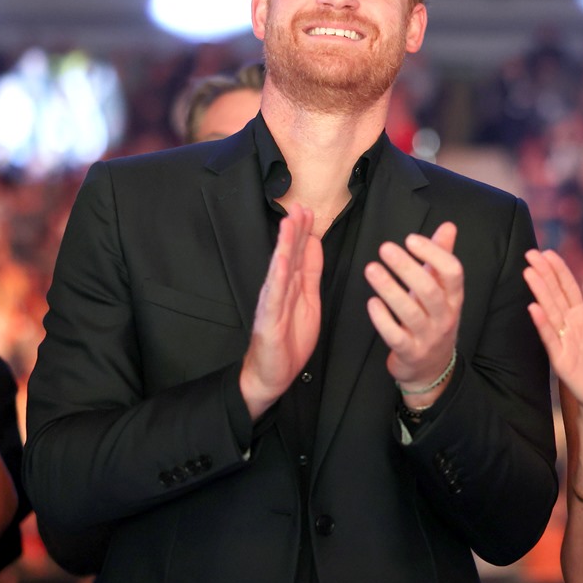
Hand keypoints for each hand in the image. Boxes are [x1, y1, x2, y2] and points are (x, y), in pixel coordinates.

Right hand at [240, 205, 322, 419]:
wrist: (272, 374)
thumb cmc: (289, 340)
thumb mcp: (309, 301)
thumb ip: (311, 274)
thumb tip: (314, 245)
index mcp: (292, 286)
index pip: (298, 254)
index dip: (304, 233)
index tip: (309, 211)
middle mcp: (279, 290)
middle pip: (288, 255)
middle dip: (294, 231)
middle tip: (300, 207)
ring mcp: (272, 303)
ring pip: (279, 269)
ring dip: (284, 246)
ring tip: (288, 224)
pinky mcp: (268, 320)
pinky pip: (274, 296)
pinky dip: (277, 277)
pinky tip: (280, 260)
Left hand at [365, 222, 462, 398]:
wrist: (431, 368)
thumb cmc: (433, 320)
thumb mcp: (442, 291)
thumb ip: (442, 257)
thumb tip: (448, 226)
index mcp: (454, 298)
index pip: (453, 272)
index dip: (433, 253)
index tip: (411, 239)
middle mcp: (445, 316)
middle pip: (430, 289)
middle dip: (407, 267)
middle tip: (385, 248)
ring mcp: (428, 337)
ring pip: (410, 311)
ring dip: (389, 288)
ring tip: (371, 269)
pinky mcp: (409, 352)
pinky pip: (395, 335)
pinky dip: (383, 318)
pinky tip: (372, 302)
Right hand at [523, 250, 582, 422]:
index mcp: (582, 317)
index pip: (568, 288)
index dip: (559, 270)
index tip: (547, 252)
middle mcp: (569, 326)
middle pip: (555, 295)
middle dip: (544, 274)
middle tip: (530, 254)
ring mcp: (563, 341)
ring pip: (550, 311)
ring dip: (540, 292)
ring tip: (529, 273)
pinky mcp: (561, 359)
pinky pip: (551, 338)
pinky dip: (542, 324)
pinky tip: (534, 309)